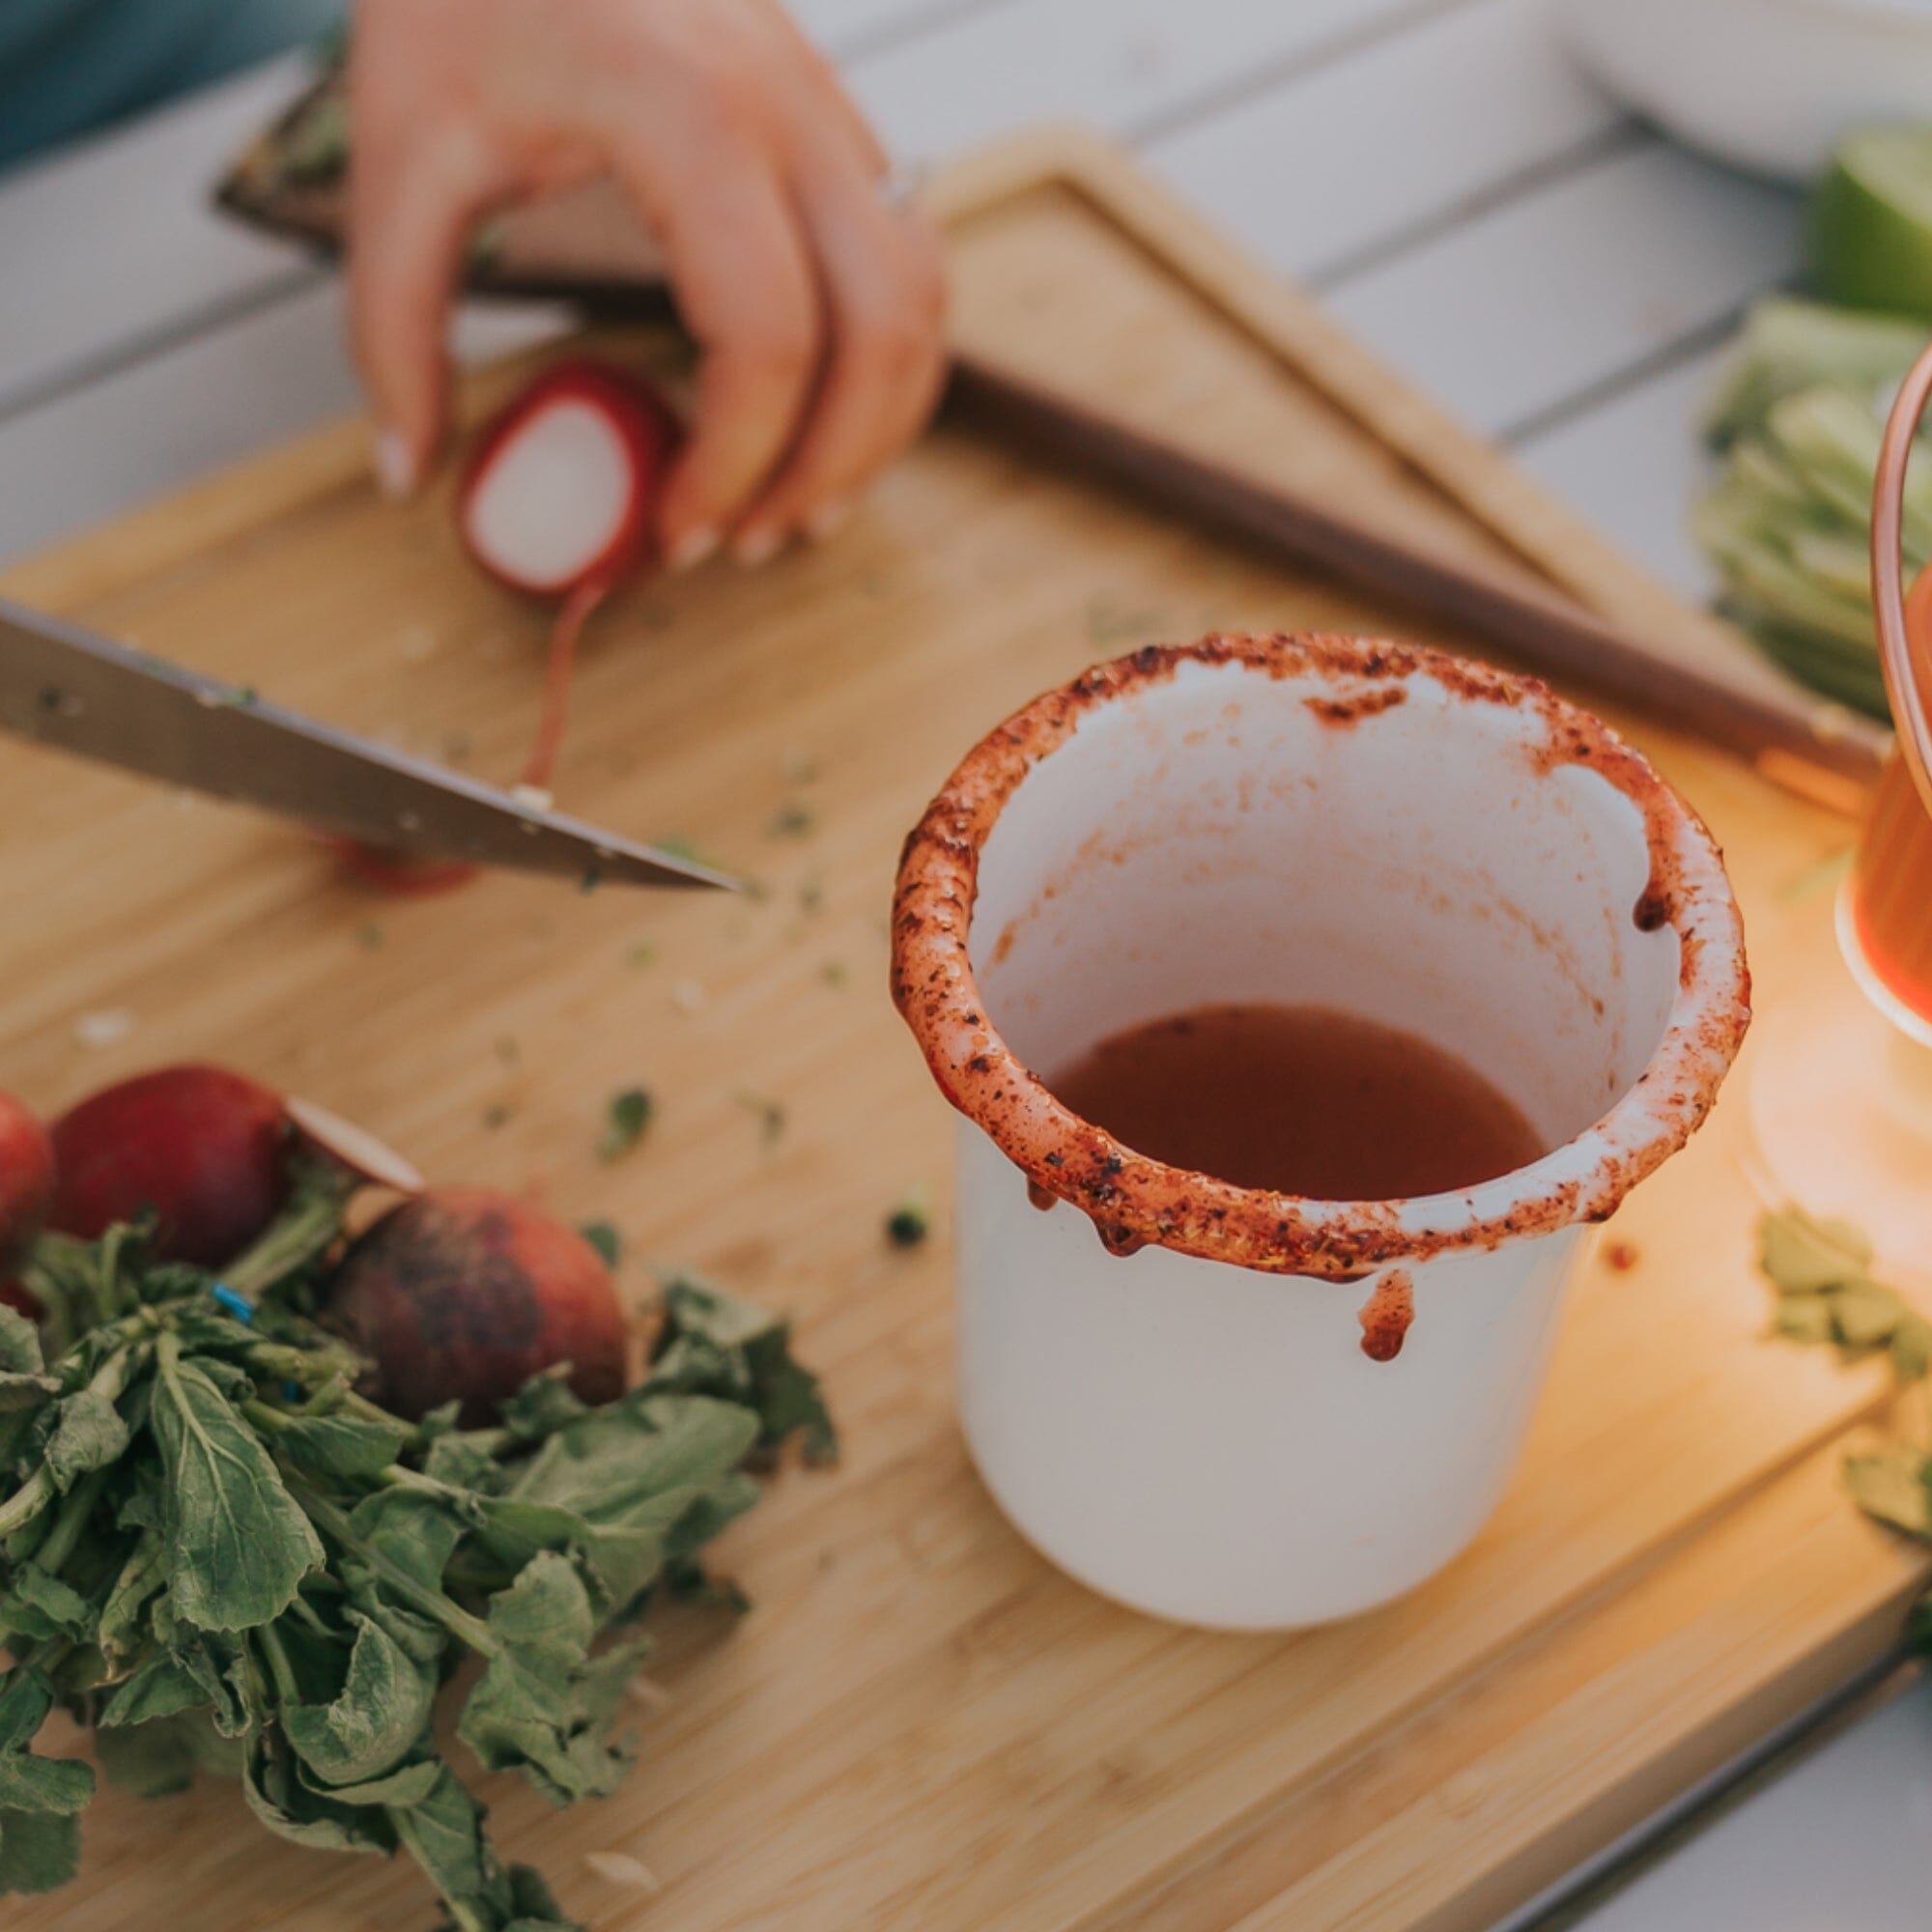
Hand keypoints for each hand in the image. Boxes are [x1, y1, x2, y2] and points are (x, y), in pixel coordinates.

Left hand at [346, 0, 947, 564]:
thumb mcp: (399, 155)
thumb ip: (396, 325)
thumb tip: (411, 473)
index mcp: (688, 114)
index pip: (768, 337)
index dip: (735, 464)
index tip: (675, 532)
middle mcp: (788, 108)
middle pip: (882, 330)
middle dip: (828, 465)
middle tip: (748, 541)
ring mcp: (827, 105)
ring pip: (923, 297)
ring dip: (881, 421)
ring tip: (801, 502)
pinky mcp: (833, 116)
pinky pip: (908, 258)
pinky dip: (886, 357)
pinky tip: (822, 414)